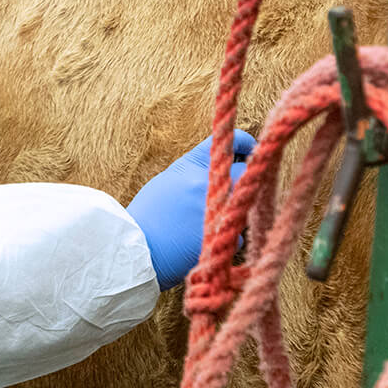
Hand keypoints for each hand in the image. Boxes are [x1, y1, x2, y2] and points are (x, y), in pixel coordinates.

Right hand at [126, 129, 255, 290]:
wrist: (138, 247)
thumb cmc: (149, 214)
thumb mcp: (169, 181)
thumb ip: (195, 173)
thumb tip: (221, 170)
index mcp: (192, 165)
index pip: (229, 141)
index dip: (244, 143)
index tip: (249, 148)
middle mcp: (208, 182)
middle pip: (247, 173)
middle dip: (247, 180)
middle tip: (237, 189)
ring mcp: (217, 208)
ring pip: (244, 205)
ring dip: (233, 212)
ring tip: (205, 222)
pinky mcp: (223, 235)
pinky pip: (236, 232)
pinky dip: (224, 236)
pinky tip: (201, 240)